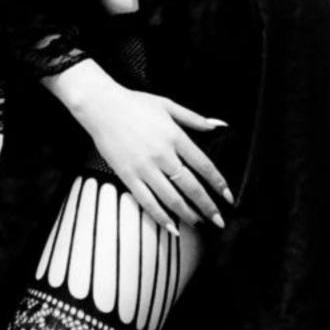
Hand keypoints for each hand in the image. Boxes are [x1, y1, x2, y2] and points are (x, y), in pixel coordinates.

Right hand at [68, 74, 233, 235]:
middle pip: (191, 186)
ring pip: (171, 198)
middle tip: (218, 220)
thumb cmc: (135, 103)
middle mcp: (162, 154)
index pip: (204, 165)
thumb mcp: (168, 105)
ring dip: (187, 214)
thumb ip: (195, 118)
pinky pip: (147, 201)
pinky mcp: (127, 175)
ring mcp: (144, 167)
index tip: (228, 197)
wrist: (101, 106)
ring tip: (198, 223)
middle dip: (207, 206)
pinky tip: (171, 226)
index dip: (218, 183)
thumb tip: (219, 126)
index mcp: (175, 136)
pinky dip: (160, 216)